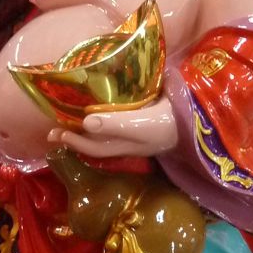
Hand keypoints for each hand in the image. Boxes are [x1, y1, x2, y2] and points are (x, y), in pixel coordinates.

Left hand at [47, 98, 177, 158]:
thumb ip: (114, 123)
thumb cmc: (167, 123)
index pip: (92, 147)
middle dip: (75, 136)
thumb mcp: (140, 125)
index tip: (54, 132)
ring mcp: (136, 130)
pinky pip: (119, 120)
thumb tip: (85, 123)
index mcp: (123, 143)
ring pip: (106, 133)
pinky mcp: (145, 118)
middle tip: (54, 128)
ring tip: (72, 117)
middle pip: (96, 142)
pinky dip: (106, 116)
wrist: (198, 118)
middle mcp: (126, 139)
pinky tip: (102, 106)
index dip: (72, 141)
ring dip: (88, 127)